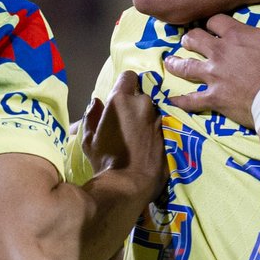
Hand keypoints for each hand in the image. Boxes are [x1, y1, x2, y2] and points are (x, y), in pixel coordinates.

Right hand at [85, 71, 163, 191]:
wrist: (130, 184)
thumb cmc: (105, 160)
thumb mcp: (89, 139)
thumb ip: (92, 116)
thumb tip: (96, 103)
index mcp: (121, 100)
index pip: (128, 76)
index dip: (125, 84)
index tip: (122, 95)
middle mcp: (143, 104)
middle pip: (142, 95)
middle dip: (136, 104)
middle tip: (128, 121)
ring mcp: (159, 118)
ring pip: (153, 110)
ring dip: (147, 118)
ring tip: (139, 135)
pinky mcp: (170, 132)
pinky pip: (163, 125)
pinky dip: (157, 130)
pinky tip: (150, 144)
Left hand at [165, 0, 259, 128]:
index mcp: (236, 35)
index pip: (215, 20)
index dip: (213, 22)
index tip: (213, 25)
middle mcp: (219, 53)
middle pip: (195, 39)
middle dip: (190, 38)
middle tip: (188, 40)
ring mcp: (214, 77)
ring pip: (186, 66)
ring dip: (176, 63)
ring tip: (170, 61)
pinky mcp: (214, 98)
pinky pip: (192, 100)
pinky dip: (181, 100)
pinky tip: (173, 99)